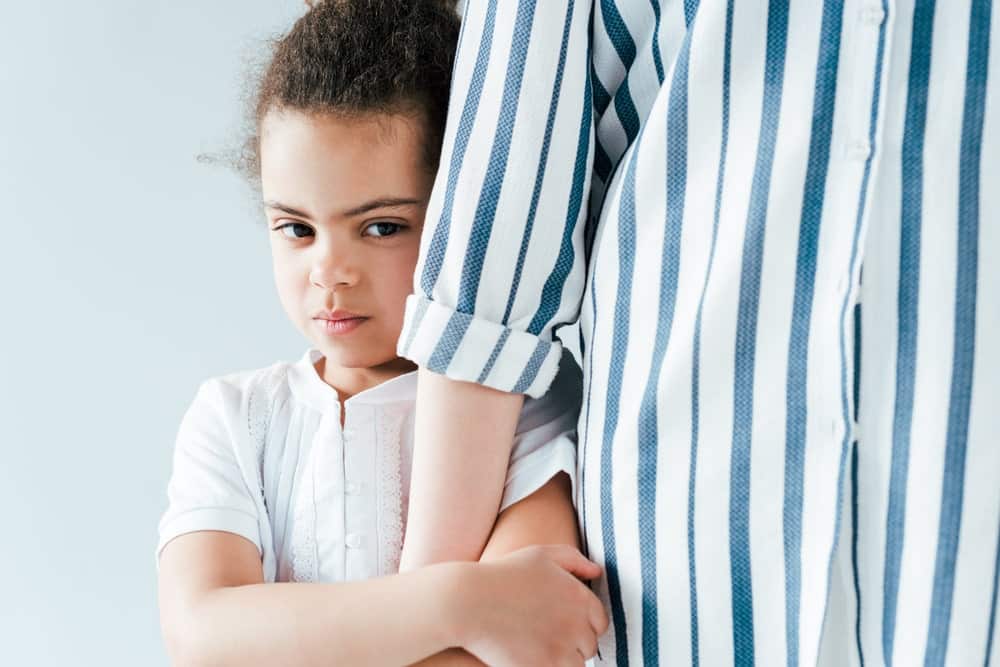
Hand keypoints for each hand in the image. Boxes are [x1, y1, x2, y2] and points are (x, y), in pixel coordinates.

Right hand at [453, 544, 608, 666]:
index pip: (599, 622)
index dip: (582, 625)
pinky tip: (528, 656)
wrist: (467, 602)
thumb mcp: (539, 555)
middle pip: (588, 646)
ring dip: (560, 660)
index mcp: (579, 596)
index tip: (561, 624)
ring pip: (575, 665)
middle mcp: (575, 623)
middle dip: (571, 643)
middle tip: (544, 636)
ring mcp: (559, 649)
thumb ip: (572, 558)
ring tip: (537, 648)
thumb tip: (596, 572)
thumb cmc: (502, 575)